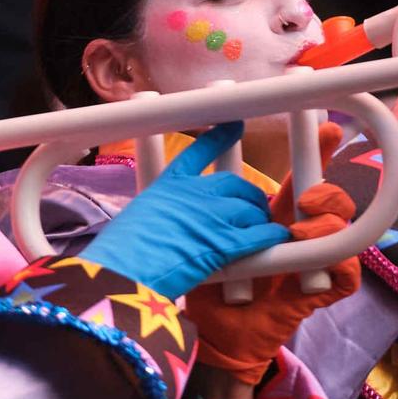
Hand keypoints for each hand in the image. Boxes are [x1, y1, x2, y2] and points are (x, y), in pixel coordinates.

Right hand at [81, 122, 291, 298]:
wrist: (120, 273)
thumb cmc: (119, 255)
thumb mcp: (134, 222)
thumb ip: (158, 217)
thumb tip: (166, 230)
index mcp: (168, 186)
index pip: (198, 152)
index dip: (219, 138)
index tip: (234, 125)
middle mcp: (193, 195)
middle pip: (235, 185)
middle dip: (249, 195)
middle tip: (255, 208)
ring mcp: (210, 217)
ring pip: (250, 209)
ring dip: (260, 219)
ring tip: (263, 228)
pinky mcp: (223, 244)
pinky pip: (258, 235)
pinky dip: (271, 235)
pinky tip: (278, 237)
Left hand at [186, 123, 362, 383]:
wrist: (212, 337)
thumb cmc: (207, 286)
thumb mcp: (200, 235)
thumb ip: (205, 202)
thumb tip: (198, 156)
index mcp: (272, 217)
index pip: (301, 176)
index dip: (318, 149)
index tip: (327, 125)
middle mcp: (297, 235)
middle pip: (331, 199)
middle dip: (329, 186)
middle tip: (306, 194)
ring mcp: (311, 263)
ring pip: (343, 230)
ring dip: (328, 221)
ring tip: (299, 226)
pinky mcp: (318, 293)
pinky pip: (347, 274)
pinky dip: (341, 263)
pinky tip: (318, 253)